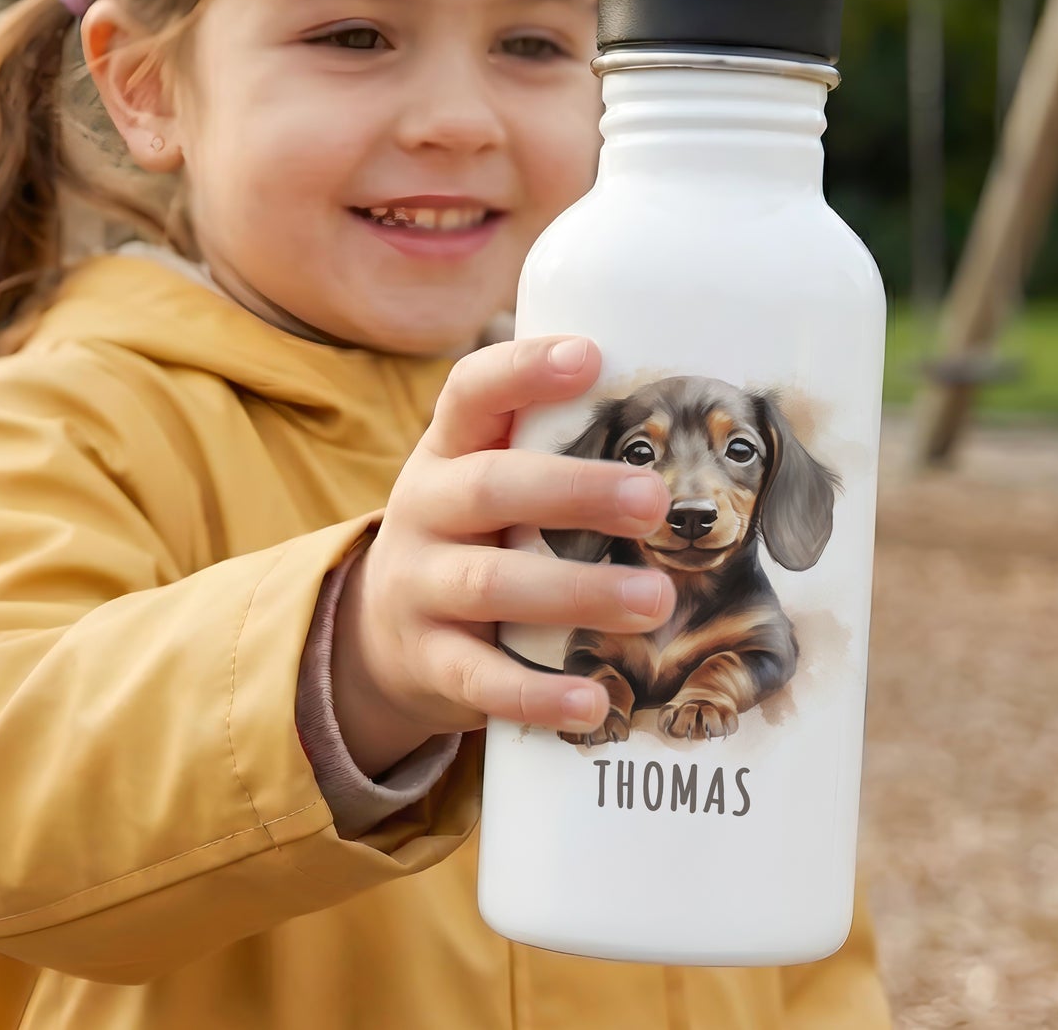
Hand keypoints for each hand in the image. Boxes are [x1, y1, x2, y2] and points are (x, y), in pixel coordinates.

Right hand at [331, 337, 673, 775]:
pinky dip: (536, 694)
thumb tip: (675, 412)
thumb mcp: (485, 477)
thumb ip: (548, 448)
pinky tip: (595, 701)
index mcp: (448, 450)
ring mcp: (420, 586)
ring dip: (577, 591)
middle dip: (574, 491)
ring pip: (491, 584)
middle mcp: (426, 508)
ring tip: (654, 599)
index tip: (588, 356)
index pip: (471, 392)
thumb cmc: (473, 535)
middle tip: (654, 500)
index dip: (523, 369)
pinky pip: (480, 679)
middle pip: (491, 487)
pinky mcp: (429, 662)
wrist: (381, 633)